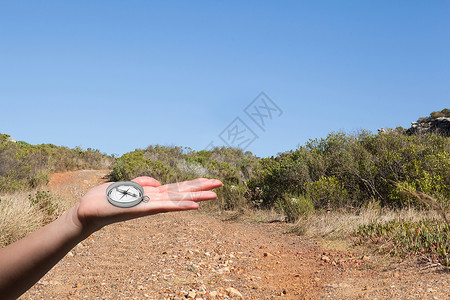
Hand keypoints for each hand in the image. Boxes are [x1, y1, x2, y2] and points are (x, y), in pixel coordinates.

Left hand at [73, 177, 222, 233]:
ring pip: (177, 199)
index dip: (193, 184)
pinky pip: (164, 207)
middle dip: (201, 188)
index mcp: (151, 194)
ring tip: (214, 194)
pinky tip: (194, 205)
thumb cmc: (105, 199)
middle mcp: (153, 200)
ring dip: (196, 197)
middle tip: (220, 184)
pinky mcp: (141, 209)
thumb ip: (143, 183)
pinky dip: (179, 206)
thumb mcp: (126, 187)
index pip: (176, 188)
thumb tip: (158, 182)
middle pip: (182, 192)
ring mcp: (148, 205)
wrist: (87, 210)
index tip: (210, 180)